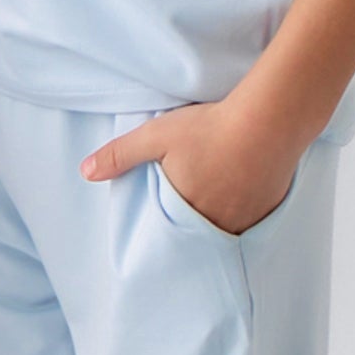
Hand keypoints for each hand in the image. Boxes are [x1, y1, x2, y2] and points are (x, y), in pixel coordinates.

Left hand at [78, 90, 306, 235]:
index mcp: (187, 212)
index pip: (169, 233)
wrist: (269, 120)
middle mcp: (218, 224)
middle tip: (187, 215)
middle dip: (190, 226)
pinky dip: (242, 212)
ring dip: (216, 219)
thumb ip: (119, 155)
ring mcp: (247, 219)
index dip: (165, 228)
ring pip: (225, 229)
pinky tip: (240, 193)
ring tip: (213, 200)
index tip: (161, 223)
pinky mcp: (270, 209)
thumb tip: (85, 173)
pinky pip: (251, 220)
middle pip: (198, 234)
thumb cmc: (210, 128)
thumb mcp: (155, 136)